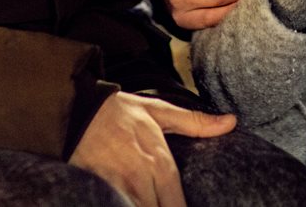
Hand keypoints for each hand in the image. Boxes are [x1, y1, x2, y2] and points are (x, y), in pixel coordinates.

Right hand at [69, 92, 235, 206]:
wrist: (74, 108)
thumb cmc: (118, 111)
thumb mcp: (159, 112)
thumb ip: (197, 123)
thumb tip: (231, 122)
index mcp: (160, 162)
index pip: (178, 205)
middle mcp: (141, 180)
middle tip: (166, 204)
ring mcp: (118, 189)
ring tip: (152, 202)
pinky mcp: (99, 192)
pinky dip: (125, 206)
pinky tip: (132, 202)